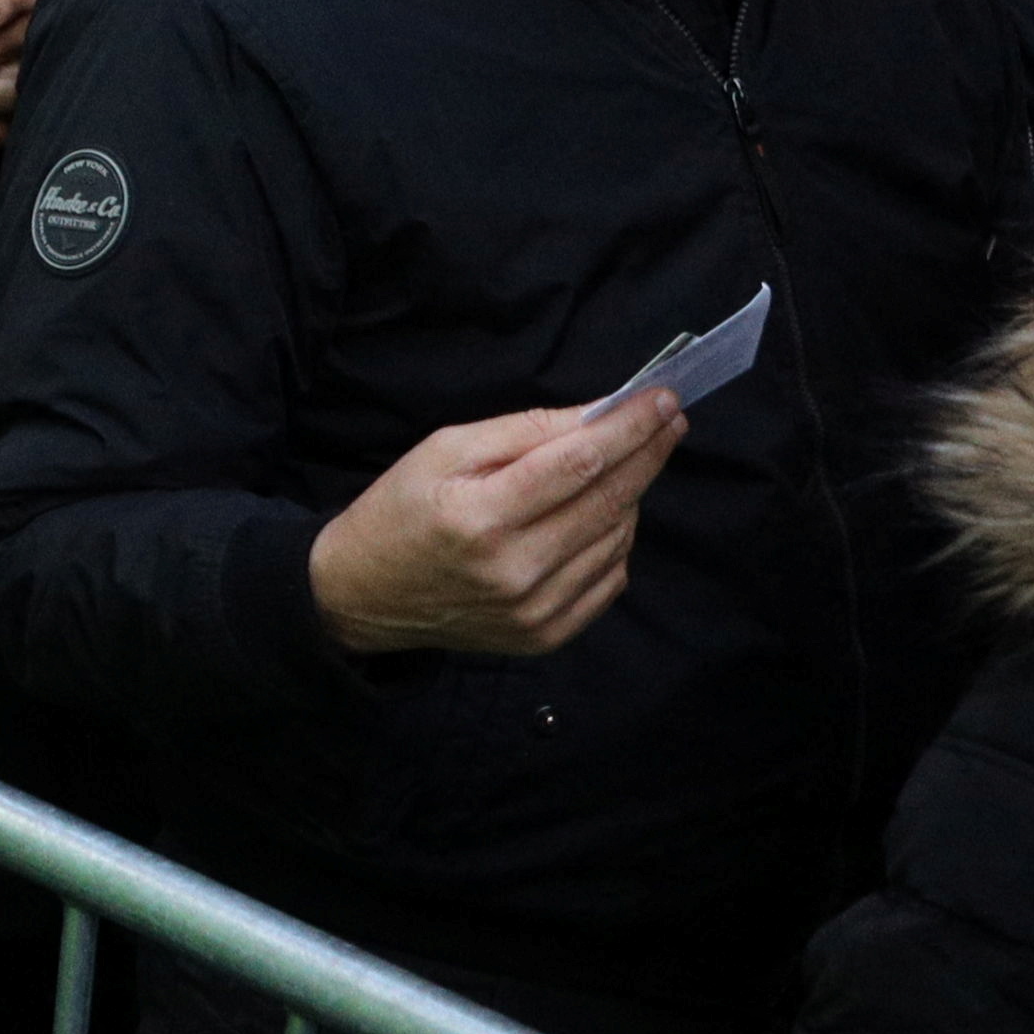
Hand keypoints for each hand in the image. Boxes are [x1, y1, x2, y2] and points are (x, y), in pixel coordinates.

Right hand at [308, 397, 679, 655]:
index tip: (663, 399)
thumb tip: (597, 416)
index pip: (579, 463)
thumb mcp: (442, 450)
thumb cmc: (399, 510)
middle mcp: (514, 570)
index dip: (629, 427)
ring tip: (610, 472)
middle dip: (647, 452)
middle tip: (668, 420)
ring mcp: (534, 610)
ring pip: (618, 538)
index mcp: (480, 517)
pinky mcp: (545, 634)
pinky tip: (594, 519)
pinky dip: (615, 540)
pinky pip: (611, 578)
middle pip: (610, 500)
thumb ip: (521, 431)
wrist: (364, 594)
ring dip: (628, 496)